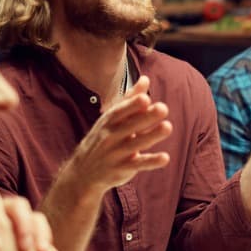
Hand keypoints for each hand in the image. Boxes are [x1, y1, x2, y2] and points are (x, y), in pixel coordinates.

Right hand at [60, 75, 172, 197]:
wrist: (82, 171)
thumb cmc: (103, 138)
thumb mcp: (112, 118)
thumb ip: (130, 100)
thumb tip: (145, 79)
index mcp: (109, 121)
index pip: (121, 111)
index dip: (132, 105)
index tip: (145, 98)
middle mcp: (111, 136)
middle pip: (130, 125)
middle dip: (146, 117)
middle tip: (163, 108)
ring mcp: (116, 153)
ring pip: (136, 144)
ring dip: (152, 136)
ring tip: (168, 127)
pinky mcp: (122, 169)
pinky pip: (138, 164)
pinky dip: (151, 161)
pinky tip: (165, 158)